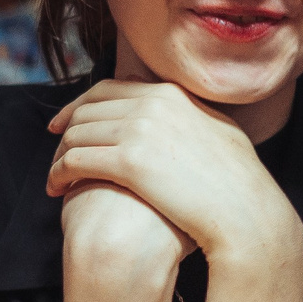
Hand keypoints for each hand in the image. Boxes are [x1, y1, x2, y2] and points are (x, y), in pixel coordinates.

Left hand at [46, 80, 302, 275]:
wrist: (248, 214)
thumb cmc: (239, 185)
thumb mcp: (219, 134)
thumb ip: (191, 118)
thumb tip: (181, 115)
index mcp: (172, 94)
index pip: (110, 88)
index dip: (80, 104)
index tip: (66, 122)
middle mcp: (153, 104)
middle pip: (87, 109)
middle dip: (64, 130)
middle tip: (55, 152)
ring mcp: (140, 130)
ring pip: (76, 135)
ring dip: (58, 156)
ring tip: (54, 178)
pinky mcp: (129, 162)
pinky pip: (75, 160)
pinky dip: (58, 173)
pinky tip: (57, 189)